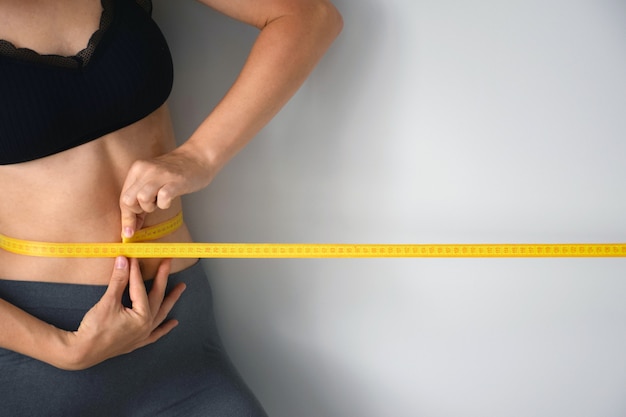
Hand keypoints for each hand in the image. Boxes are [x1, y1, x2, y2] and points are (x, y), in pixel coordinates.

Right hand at [64, 257, 184, 369]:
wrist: (82, 352)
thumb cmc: (94, 329)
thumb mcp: (107, 302)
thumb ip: (118, 281)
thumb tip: (123, 260)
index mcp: (141, 316)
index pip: (140, 288)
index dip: (136, 271)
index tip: (135, 257)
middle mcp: (146, 326)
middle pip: (157, 297)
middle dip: (162, 278)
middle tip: (167, 263)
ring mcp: (143, 335)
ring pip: (161, 314)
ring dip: (171, 300)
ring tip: (181, 287)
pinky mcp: (137, 342)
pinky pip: (155, 334)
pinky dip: (165, 328)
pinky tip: (173, 323)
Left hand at [119, 145, 212, 238]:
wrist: (198, 157)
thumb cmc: (176, 172)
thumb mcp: (153, 180)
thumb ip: (141, 198)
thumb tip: (131, 225)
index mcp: (137, 169)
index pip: (123, 197)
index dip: (126, 217)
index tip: (128, 232)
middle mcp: (145, 170)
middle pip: (127, 200)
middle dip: (136, 212)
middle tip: (150, 208)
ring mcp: (160, 175)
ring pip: (142, 199)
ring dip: (151, 207)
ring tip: (160, 201)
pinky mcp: (175, 181)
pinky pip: (162, 199)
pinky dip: (164, 204)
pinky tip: (169, 199)